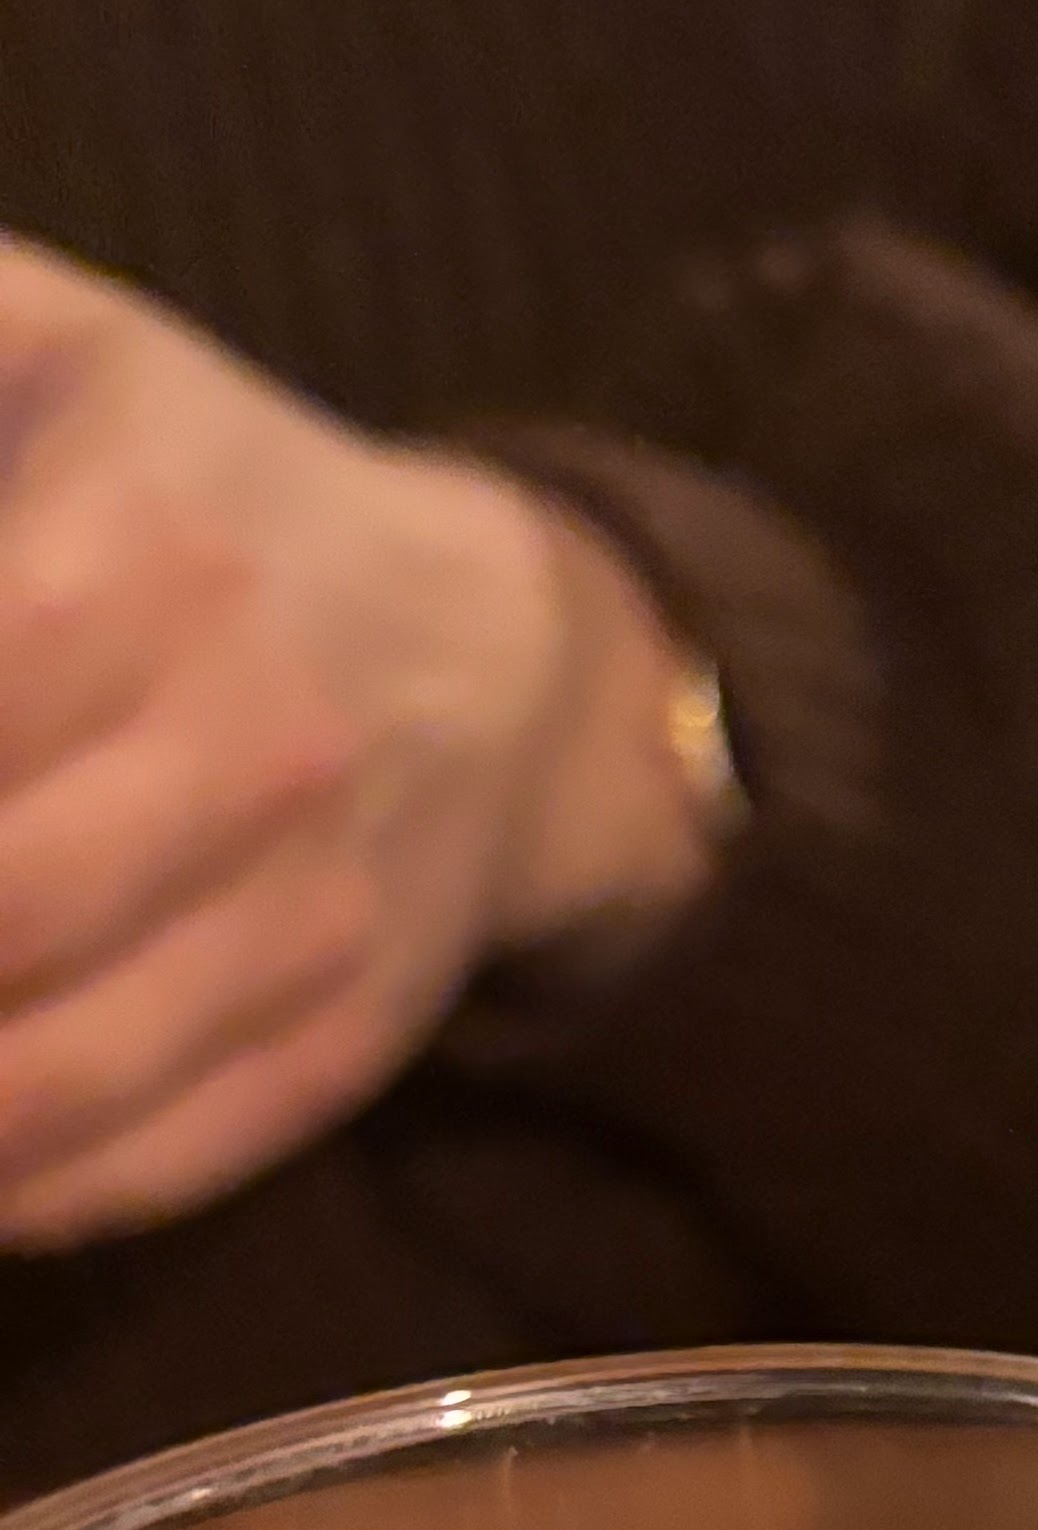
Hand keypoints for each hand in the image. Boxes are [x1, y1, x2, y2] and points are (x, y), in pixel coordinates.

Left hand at [0, 240, 720, 1250]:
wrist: (497, 655)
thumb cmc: (189, 487)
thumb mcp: (42, 341)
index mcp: (145, 545)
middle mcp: (248, 729)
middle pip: (6, 900)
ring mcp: (311, 901)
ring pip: (67, 1060)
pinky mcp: (343, 1031)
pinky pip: (170, 1148)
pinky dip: (31, 1187)